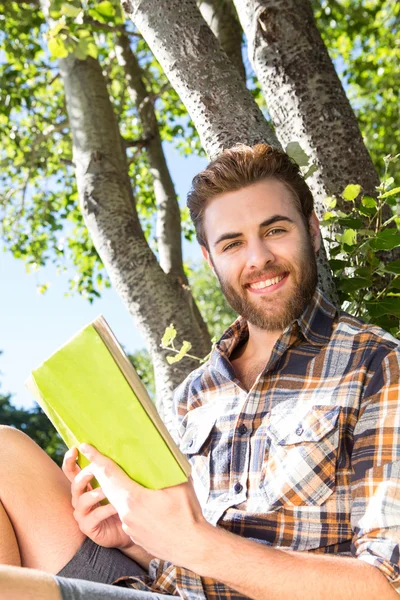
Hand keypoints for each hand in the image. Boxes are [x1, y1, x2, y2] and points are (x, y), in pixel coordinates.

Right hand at [62, 447, 132, 550]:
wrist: (128, 527)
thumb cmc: (121, 503)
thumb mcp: (116, 484)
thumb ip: (110, 470)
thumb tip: (114, 450)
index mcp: (84, 486)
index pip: (71, 472)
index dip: (69, 461)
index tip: (74, 449)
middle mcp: (79, 499)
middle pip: (75, 484)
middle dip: (84, 476)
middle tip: (95, 469)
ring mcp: (82, 514)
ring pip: (83, 500)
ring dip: (96, 493)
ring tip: (108, 490)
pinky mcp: (87, 527)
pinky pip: (94, 516)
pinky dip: (105, 509)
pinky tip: (116, 506)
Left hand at [79, 443, 211, 568]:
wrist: (194, 547)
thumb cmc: (188, 514)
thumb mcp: (179, 484)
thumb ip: (164, 468)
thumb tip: (159, 452)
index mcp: (133, 498)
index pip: (109, 474)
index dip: (97, 459)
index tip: (85, 447)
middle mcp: (126, 514)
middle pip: (109, 488)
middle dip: (102, 472)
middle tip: (98, 458)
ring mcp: (129, 527)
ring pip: (119, 502)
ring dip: (119, 489)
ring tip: (128, 478)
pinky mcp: (135, 535)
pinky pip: (128, 515)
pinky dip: (131, 505)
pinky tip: (144, 502)